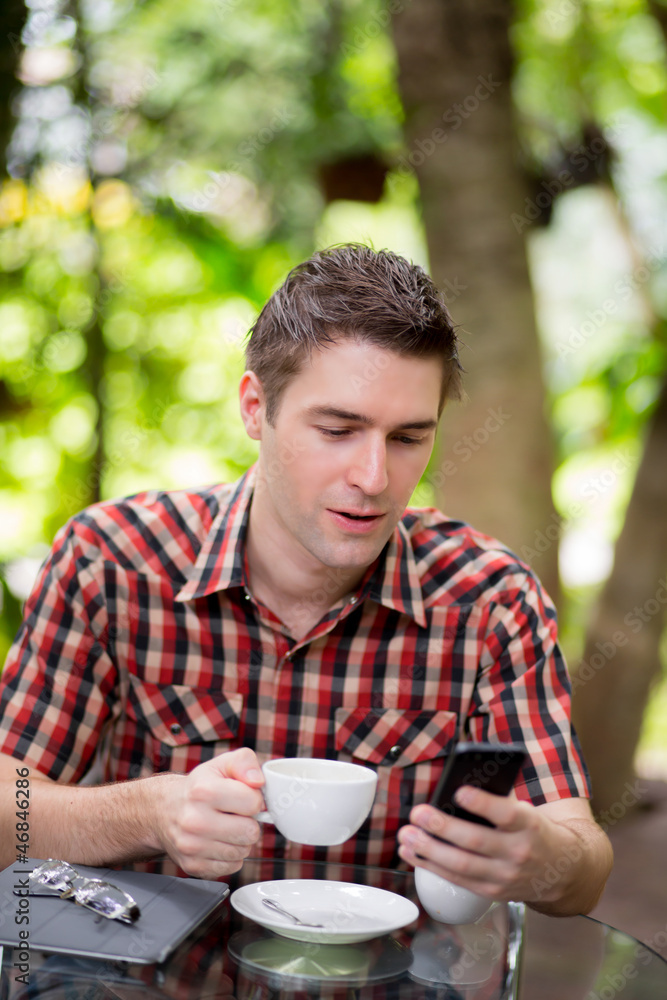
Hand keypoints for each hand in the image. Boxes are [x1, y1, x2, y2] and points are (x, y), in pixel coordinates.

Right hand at [155, 747, 265, 878]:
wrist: (164, 810)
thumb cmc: (199, 787)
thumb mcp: (221, 764)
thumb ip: (245, 763)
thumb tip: (258, 782)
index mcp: (203, 791)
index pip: (253, 802)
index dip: (254, 798)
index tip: (243, 796)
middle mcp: (193, 820)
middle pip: (250, 832)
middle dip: (249, 822)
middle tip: (236, 815)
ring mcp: (191, 846)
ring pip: (243, 851)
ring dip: (240, 840)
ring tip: (226, 827)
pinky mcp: (192, 866)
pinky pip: (232, 866)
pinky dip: (231, 856)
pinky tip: (219, 842)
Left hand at [397, 785, 584, 905]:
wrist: (560, 871)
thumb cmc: (534, 830)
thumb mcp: (526, 810)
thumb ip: (497, 799)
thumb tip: (457, 787)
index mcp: (528, 825)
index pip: (506, 814)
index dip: (482, 804)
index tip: (458, 792)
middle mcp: (518, 852)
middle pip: (475, 841)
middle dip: (442, 827)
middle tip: (418, 813)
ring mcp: (505, 876)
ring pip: (461, 865)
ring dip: (429, 850)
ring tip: (407, 835)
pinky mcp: (492, 892)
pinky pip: (457, 880)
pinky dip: (431, 866)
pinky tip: (412, 853)